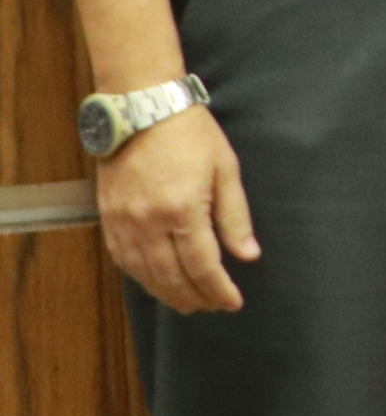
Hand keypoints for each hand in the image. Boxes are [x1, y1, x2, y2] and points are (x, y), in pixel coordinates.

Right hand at [97, 104, 254, 314]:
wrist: (142, 108)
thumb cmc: (190, 134)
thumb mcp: (226, 169)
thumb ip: (235, 216)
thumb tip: (247, 255)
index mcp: (182, 209)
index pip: (202, 265)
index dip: (218, 289)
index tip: (232, 302)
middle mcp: (148, 222)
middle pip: (171, 276)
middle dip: (195, 297)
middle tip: (213, 307)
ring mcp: (124, 221)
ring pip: (144, 274)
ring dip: (167, 294)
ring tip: (189, 303)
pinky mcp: (108, 216)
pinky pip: (123, 258)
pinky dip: (141, 277)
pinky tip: (156, 282)